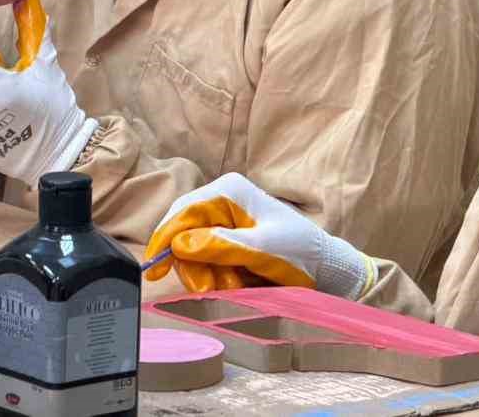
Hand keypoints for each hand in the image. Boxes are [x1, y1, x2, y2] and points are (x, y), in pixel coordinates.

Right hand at [143, 173, 374, 298]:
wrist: (325, 267)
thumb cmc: (298, 252)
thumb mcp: (260, 250)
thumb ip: (219, 246)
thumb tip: (179, 244)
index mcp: (228, 191)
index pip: (183, 212)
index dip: (165, 240)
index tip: (154, 271)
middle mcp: (222, 200)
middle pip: (183, 233)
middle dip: (193, 264)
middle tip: (210, 288)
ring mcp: (224, 219)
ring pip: (192, 250)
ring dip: (207, 273)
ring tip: (233, 285)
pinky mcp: (227, 238)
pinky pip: (206, 258)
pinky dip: (215, 275)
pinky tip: (236, 283)